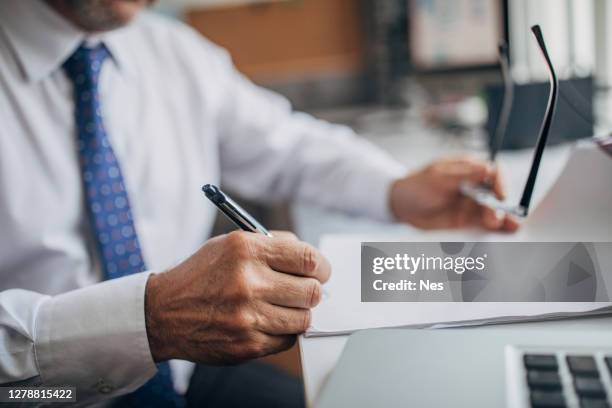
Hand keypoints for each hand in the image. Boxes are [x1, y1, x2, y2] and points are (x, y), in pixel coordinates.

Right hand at [144, 231, 330, 364]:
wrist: (163, 312)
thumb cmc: (201, 275)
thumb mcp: (230, 244)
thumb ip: (272, 246)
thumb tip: (311, 260)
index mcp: (246, 250)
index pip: (307, 258)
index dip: (321, 267)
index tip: (320, 271)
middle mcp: (248, 282)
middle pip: (311, 291)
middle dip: (311, 291)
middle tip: (303, 291)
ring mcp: (247, 316)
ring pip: (303, 318)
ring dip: (298, 313)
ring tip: (281, 307)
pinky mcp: (247, 344)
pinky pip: (287, 340)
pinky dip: (283, 332)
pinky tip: (266, 322)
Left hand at [389, 156, 519, 231]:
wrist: (401, 206)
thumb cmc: (416, 186)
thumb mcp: (438, 177)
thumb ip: (463, 175)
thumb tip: (487, 169)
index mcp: (469, 169)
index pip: (493, 173)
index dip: (500, 183)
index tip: (500, 194)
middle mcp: (474, 186)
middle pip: (495, 194)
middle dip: (499, 205)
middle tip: (495, 216)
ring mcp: (471, 204)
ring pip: (493, 210)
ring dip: (502, 218)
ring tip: (507, 226)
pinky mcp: (467, 220)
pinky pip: (483, 224)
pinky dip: (494, 228)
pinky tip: (503, 230)